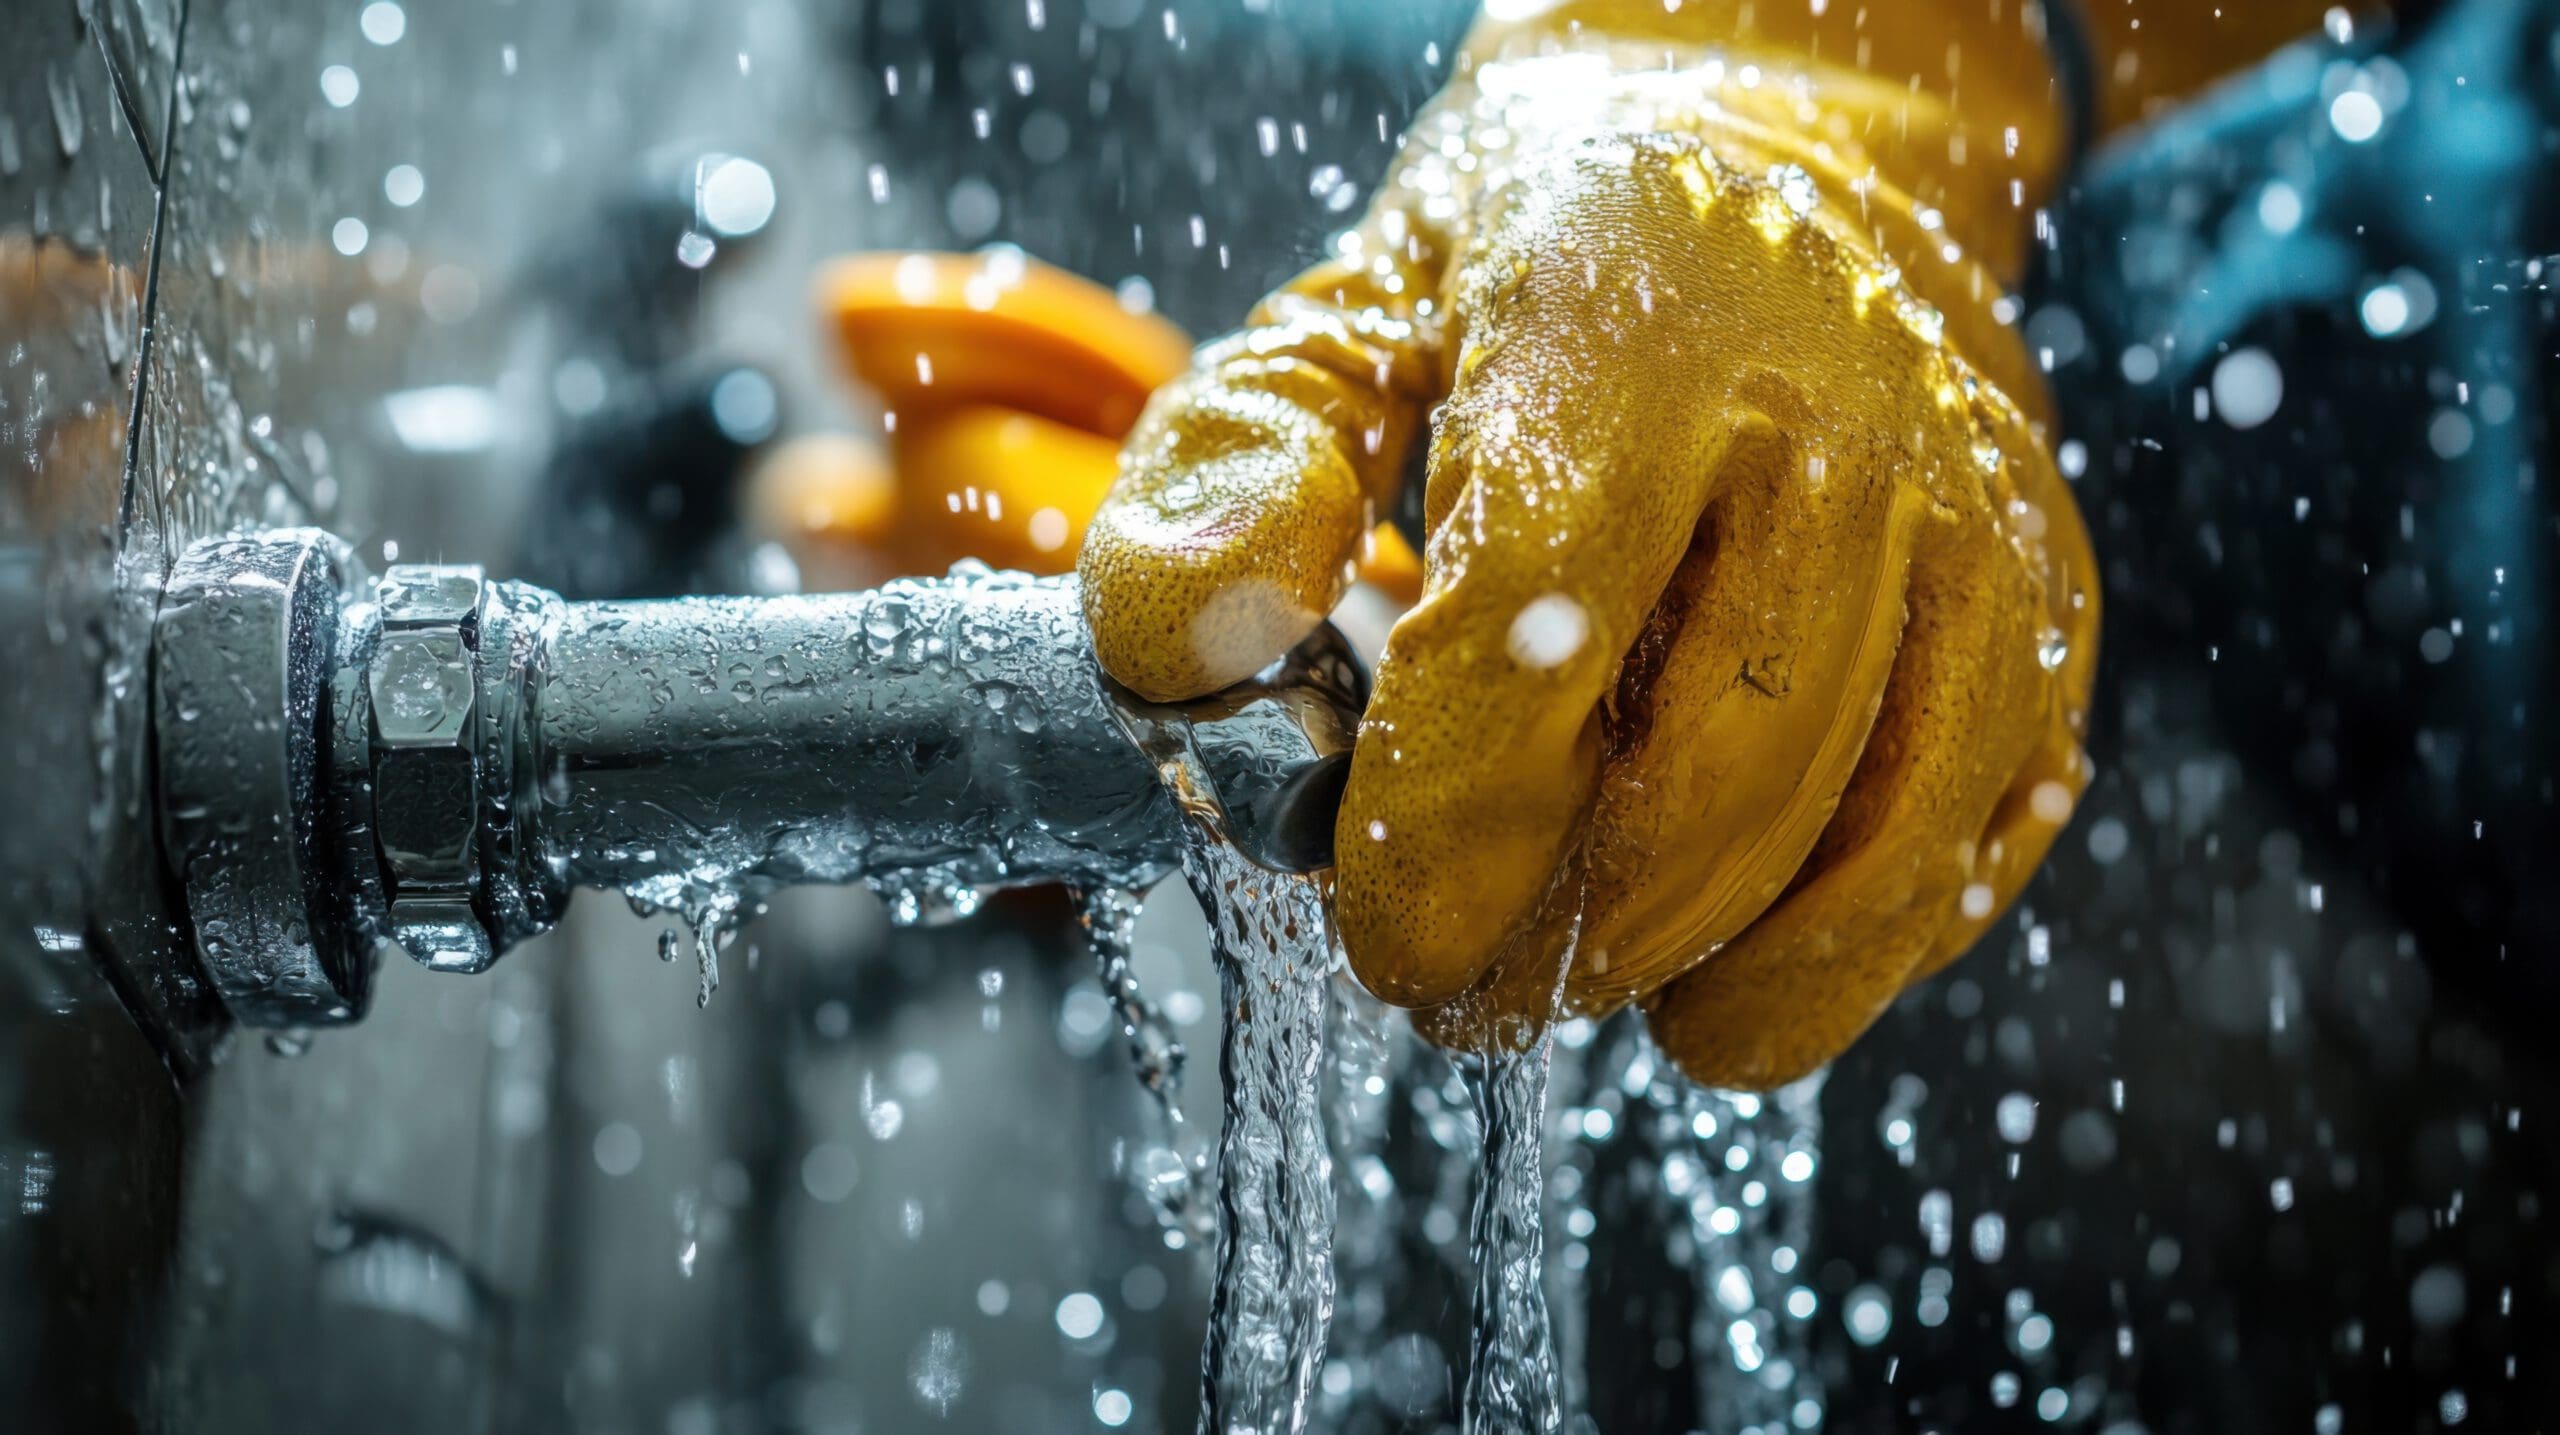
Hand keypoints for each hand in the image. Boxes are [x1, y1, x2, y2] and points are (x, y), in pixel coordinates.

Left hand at [1078, 2, 2099, 1087]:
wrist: (1789, 149)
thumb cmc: (1535, 263)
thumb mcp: (1345, 314)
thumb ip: (1240, 466)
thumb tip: (1196, 647)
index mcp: (1628, 333)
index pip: (1536, 636)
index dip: (1448, 830)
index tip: (1384, 937)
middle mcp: (1838, 423)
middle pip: (1712, 775)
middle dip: (1565, 937)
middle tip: (1463, 990)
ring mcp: (1971, 517)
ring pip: (1865, 836)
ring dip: (1704, 968)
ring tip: (1582, 981)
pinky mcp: (2046, 600)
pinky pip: (1972, 833)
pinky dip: (1853, 946)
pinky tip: (1734, 953)